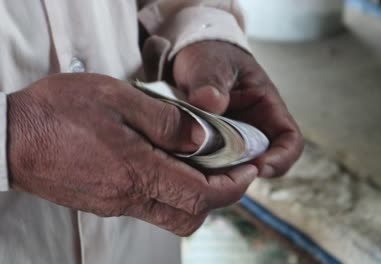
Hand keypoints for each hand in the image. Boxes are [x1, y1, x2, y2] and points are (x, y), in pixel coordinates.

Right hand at [7, 73, 256, 235]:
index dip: (233, 186)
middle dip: (220, 196)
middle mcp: (128, 198)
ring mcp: (115, 204)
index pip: (201, 196)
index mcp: (136, 172)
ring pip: (172, 215)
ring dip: (196, 196)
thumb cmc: (58, 112)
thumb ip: (166, 121)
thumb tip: (202, 138)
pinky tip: (167, 165)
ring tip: (203, 165)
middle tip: (230, 168)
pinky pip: (149, 207)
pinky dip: (171, 192)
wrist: (8, 139)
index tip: (248, 169)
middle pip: (191, 215)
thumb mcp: (119, 99)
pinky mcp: (104, 202)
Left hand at [173, 41, 303, 177]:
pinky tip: (181, 160)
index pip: (290, 141)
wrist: (188, 55)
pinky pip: (208, 166)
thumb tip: (210, 102)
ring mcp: (230, 141)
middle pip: (259, 162)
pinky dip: (197, 167)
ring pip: (232, 169)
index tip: (257, 166)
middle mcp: (253, 129)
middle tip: (216, 172)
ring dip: (216, 172)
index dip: (281, 159)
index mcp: (266, 108)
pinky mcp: (208, 148)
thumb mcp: (210, 62)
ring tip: (194, 164)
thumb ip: (210, 81)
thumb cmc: (209, 55)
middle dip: (240, 171)